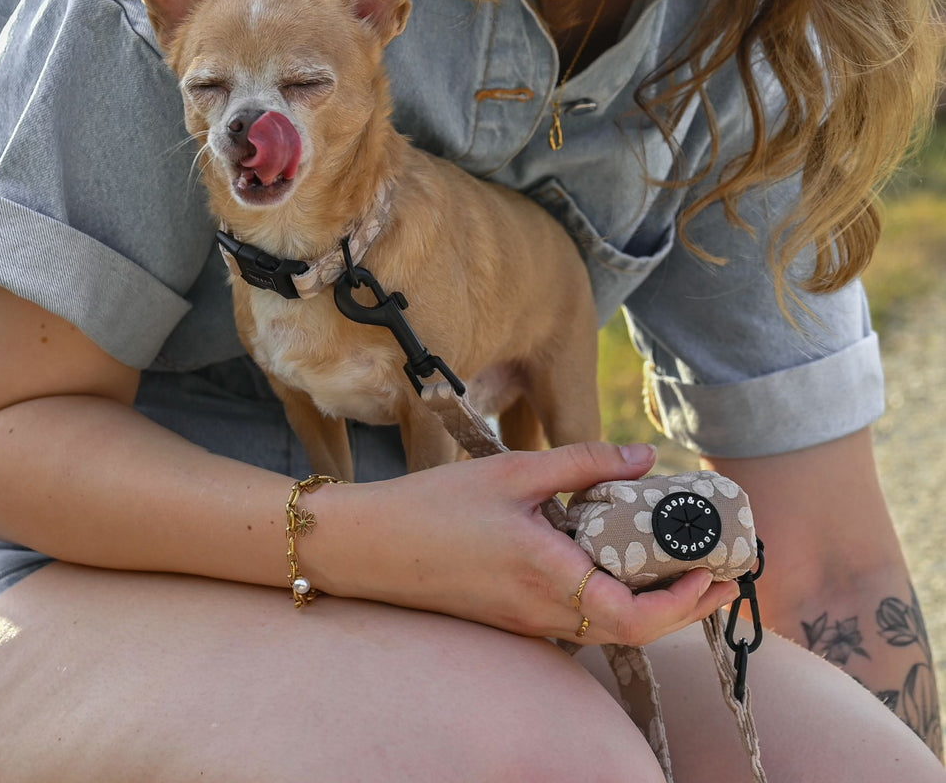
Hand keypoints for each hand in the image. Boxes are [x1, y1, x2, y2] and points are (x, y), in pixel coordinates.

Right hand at [309, 442, 739, 642]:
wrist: (368, 546)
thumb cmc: (432, 507)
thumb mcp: (512, 472)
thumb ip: (583, 464)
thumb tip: (643, 455)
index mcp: (547, 576)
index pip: (636, 617)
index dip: (685, 604)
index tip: (715, 574)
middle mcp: (541, 612)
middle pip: (633, 631)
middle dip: (685, 609)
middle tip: (718, 575)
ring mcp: (525, 622)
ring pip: (607, 627)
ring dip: (651, 605)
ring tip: (675, 563)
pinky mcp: (511, 617)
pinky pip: (577, 619)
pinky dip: (611, 598)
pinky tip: (612, 561)